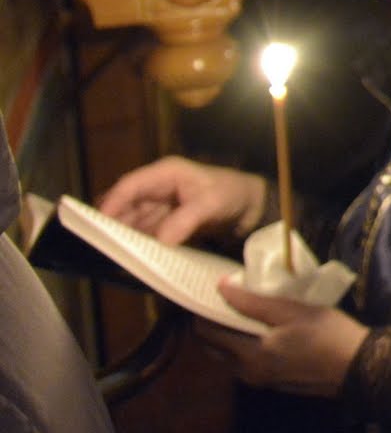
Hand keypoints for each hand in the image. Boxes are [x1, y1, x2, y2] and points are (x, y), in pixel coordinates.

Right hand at [99, 156, 268, 245]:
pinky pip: (147, 233)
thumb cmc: (232, 194)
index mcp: (166, 173)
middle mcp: (158, 188)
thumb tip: (161, 240)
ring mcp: (161, 206)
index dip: (112, 203)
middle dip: (113, 225)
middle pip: (127, 206)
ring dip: (124, 237)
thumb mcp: (211, 203)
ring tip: (111, 257)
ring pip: (134, 222)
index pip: (130, 185)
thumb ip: (185, 220)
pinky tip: (131, 259)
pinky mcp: (166, 222)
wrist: (251, 207)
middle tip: (99, 247)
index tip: (98, 224)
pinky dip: (139, 244)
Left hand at [196, 280, 369, 397]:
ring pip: (228, 357)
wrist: (359, 367)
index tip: (206, 290)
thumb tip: (221, 287)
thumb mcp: (292, 312)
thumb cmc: (328, 334)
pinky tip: (258, 330)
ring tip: (237, 312)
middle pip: (213, 348)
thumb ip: (253, 302)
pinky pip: (244, 363)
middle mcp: (247, 373)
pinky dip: (241, 346)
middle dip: (210, 324)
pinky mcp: (274, 382)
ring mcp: (260, 380)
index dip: (201, 309)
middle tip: (219, 300)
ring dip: (226, 336)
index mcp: (248, 355)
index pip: (207, 332)